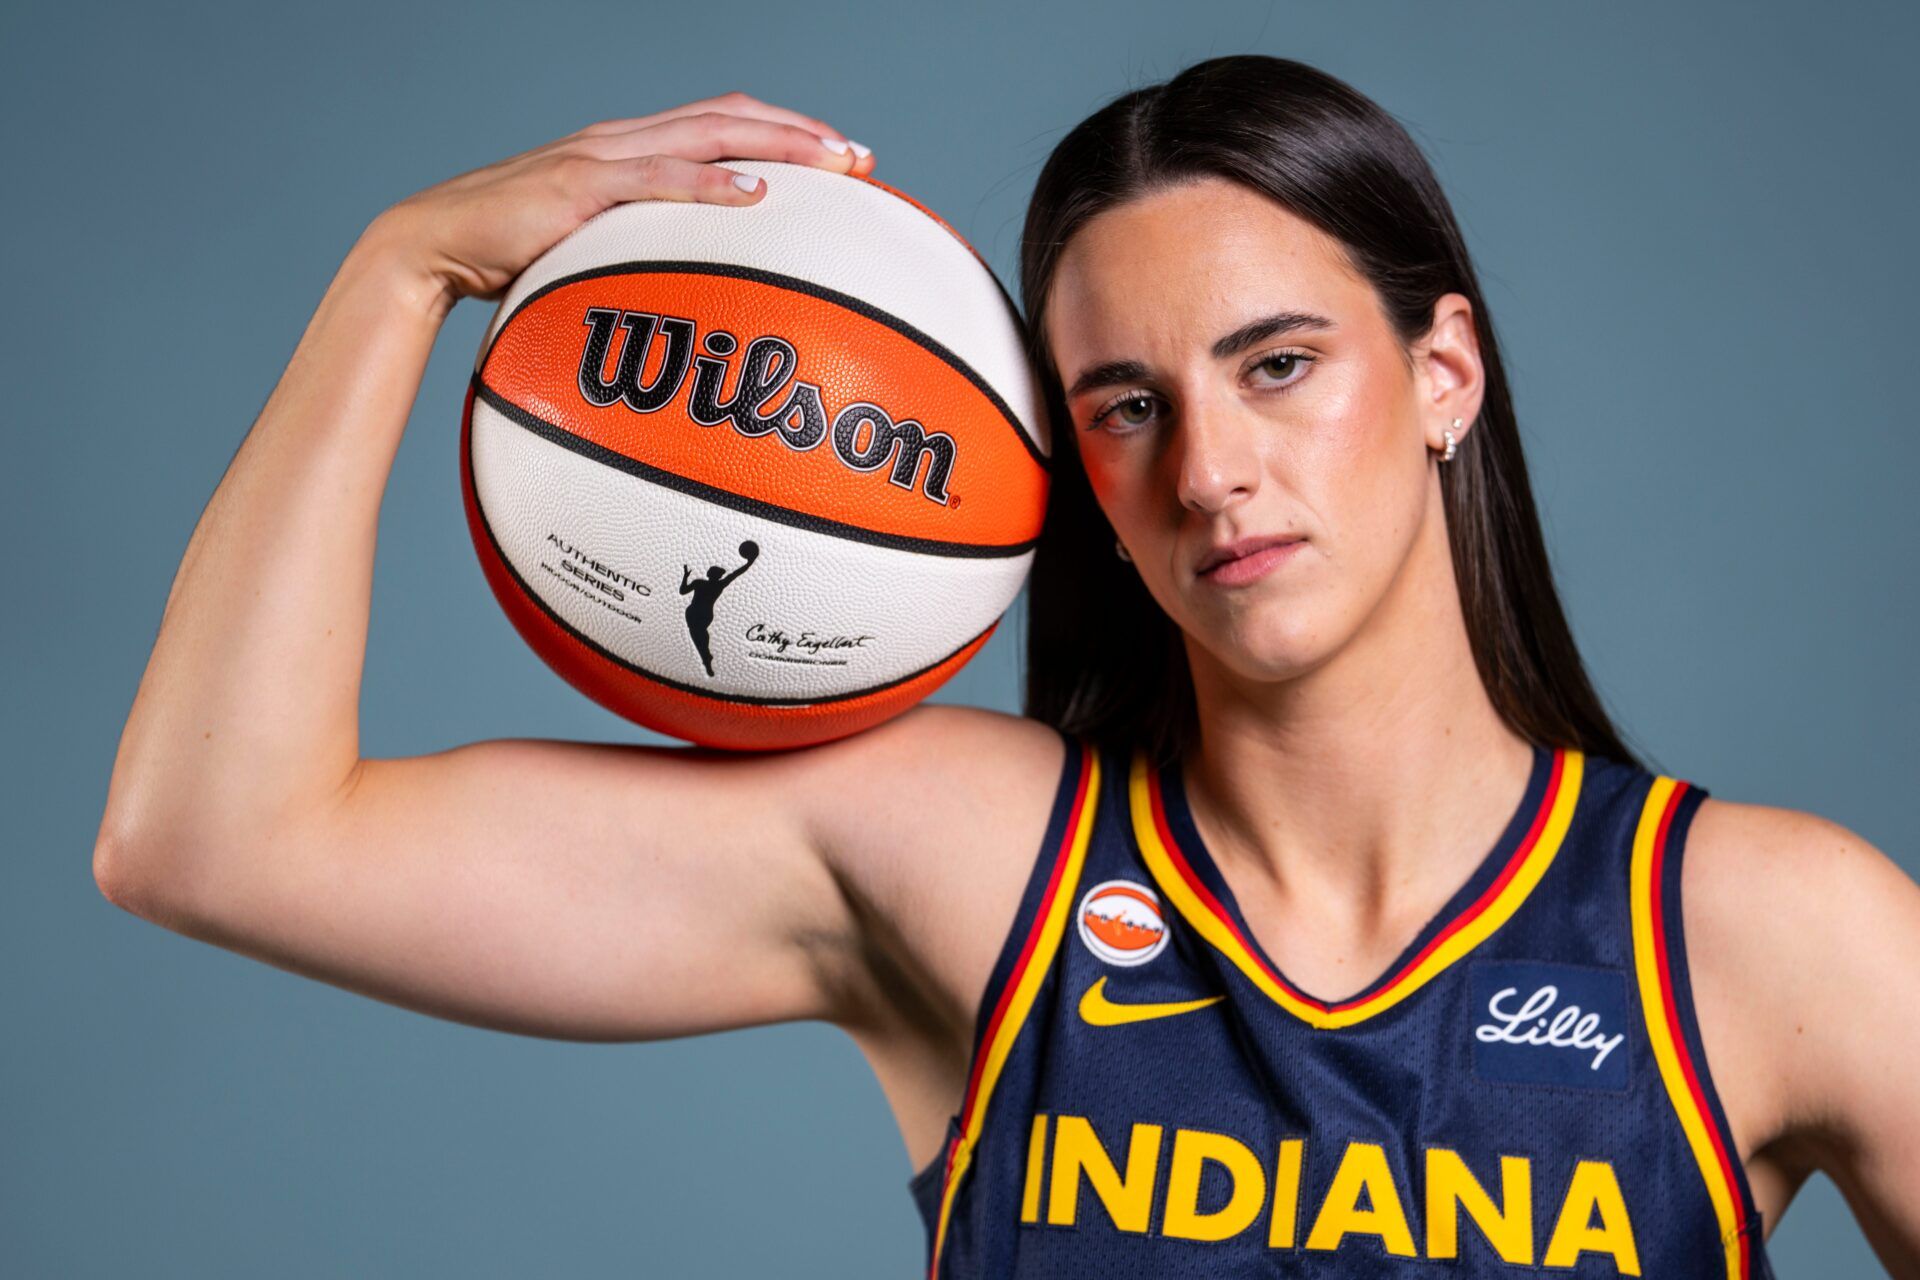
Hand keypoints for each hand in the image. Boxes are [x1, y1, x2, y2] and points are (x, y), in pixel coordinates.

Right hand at [370, 92, 872, 312]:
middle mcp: (623, 140)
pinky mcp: (579, 184)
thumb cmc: (514, 259)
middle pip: (732, 118)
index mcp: (631, 150)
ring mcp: (602, 156)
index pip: (723, 125)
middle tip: (862, 160)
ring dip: (777, 147)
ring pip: (708, 134)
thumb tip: (693, 298)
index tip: (846, 161)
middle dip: (803, 133)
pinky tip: (754, 197)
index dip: (786, 133)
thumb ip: (641, 255)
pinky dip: (711, 186)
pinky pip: (657, 180)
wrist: (436, 247)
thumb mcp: (594, 251)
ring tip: (832, 164)